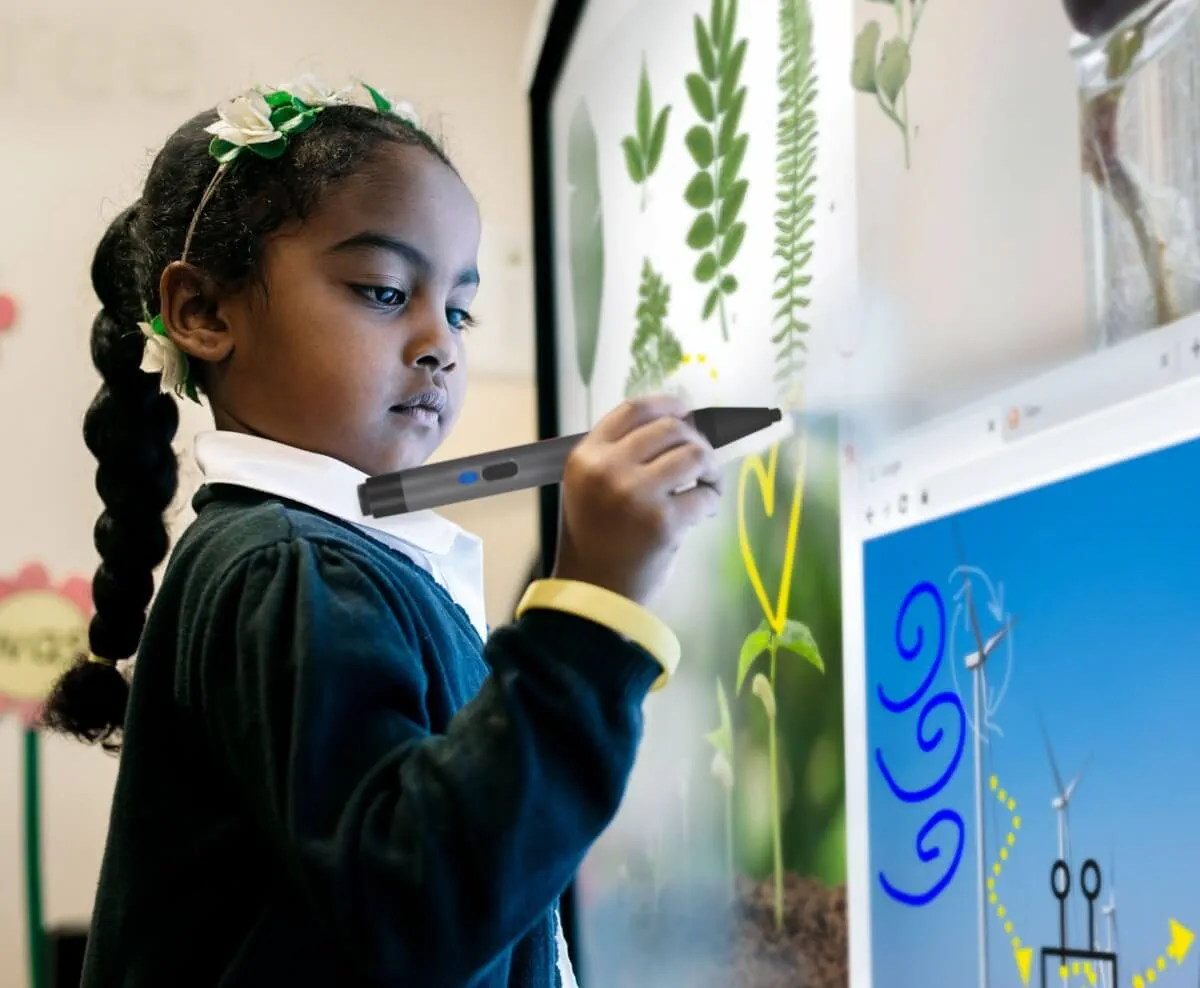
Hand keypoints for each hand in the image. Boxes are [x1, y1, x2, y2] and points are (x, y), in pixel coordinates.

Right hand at [552, 394, 722, 604]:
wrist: (594, 592)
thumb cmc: (598, 540)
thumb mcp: (591, 487)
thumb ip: (620, 456)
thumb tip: (679, 425)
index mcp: (587, 457)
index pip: (634, 409)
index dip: (667, 403)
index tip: (686, 410)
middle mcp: (607, 469)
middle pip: (670, 427)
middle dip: (695, 441)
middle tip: (701, 463)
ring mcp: (635, 493)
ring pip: (694, 453)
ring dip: (710, 468)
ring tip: (706, 485)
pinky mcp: (663, 521)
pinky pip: (704, 493)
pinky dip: (711, 499)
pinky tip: (702, 511)